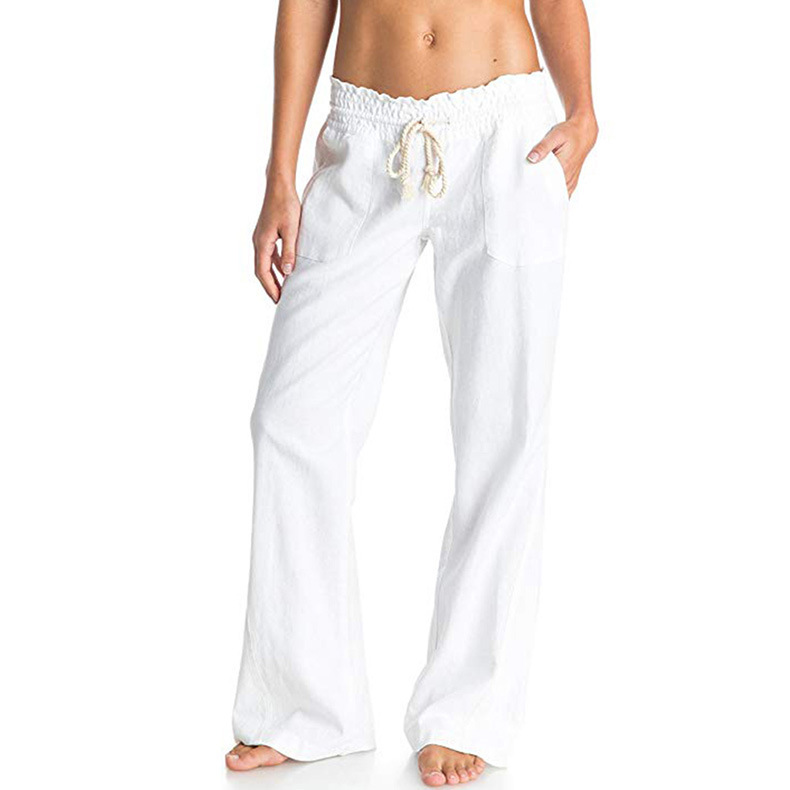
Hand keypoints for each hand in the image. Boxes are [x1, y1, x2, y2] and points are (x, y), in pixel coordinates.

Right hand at [252, 179, 300, 302]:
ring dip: (273, 276)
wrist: (279, 186)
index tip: (278, 300)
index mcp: (261, 243)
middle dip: (270, 286)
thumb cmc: (286, 205)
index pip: (263, 272)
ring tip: (283, 289)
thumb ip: (289, 251)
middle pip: (261, 270)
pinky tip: (285, 270)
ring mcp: (261, 238)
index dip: (270, 287)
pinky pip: (270, 254)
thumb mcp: (291, 230)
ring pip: (265, 263)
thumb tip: (287, 272)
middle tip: (280, 300)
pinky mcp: (267, 234)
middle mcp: (258, 242)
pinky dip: (276, 265)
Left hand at [527, 114, 597, 196]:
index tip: (526, 189)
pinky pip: (561, 192)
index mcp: (564, 168)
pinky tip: (545, 189)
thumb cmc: (571, 133)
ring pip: (556, 194)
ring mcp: (570, 180)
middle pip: (550, 192)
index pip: (547, 186)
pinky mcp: (571, 181)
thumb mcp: (556, 135)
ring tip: (535, 190)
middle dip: (539, 192)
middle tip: (528, 190)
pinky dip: (553, 192)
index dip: (535, 189)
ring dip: (547, 193)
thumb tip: (531, 158)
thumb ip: (543, 147)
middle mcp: (568, 177)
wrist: (584, 132)